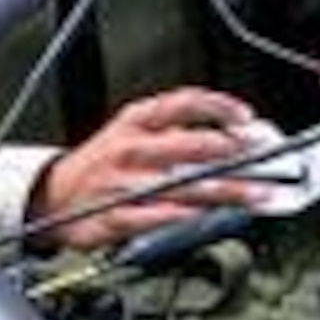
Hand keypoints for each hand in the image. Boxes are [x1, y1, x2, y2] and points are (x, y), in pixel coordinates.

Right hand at [26, 88, 263, 251]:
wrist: (55, 196)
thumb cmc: (104, 164)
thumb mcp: (132, 133)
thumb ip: (175, 133)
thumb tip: (231, 137)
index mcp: (136, 121)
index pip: (184, 103)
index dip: (220, 107)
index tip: (246, 118)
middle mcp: (131, 148)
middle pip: (191, 145)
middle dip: (233, 153)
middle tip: (264, 160)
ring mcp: (122, 183)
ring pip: (182, 184)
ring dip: (225, 191)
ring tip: (255, 195)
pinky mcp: (115, 216)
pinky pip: (154, 216)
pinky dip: (182, 216)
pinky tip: (206, 216)